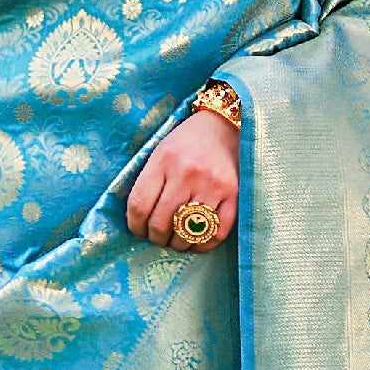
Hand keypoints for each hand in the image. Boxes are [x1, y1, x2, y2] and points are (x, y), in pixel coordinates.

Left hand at [127, 107, 238, 251]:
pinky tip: (197, 242)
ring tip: (177, 240)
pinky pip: (217, 232)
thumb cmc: (187, 141)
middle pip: (161, 224)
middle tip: (159, 237)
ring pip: (187, 232)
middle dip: (156, 238)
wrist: (224, 124)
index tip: (140, 231)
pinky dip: (204, 245)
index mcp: (163, 160)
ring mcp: (212, 185)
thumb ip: (149, 183)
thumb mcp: (160, 152)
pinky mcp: (234, 194)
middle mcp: (187, 173)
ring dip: (179, 244)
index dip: (135, 227)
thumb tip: (141, 223)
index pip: (139, 206)